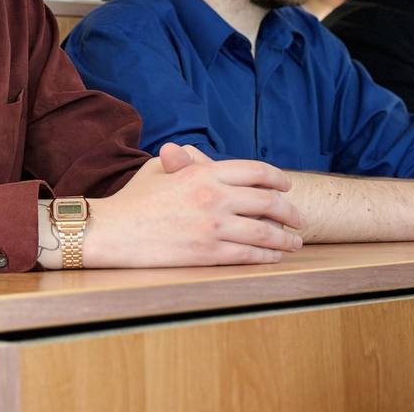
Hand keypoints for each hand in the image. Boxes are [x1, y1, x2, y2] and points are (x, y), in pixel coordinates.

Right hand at [83, 149, 303, 268]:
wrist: (114, 230)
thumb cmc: (134, 199)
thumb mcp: (159, 170)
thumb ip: (184, 162)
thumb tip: (198, 155)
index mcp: (203, 172)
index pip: (254, 171)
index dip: (277, 178)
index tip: (286, 186)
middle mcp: (213, 196)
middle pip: (268, 201)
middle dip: (290, 211)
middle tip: (299, 218)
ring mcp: (213, 226)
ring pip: (265, 232)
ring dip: (286, 238)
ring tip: (295, 242)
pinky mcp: (209, 253)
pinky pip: (249, 255)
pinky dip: (268, 257)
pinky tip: (275, 258)